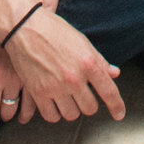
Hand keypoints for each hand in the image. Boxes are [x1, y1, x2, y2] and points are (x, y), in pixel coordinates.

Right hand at [0, 6, 124, 124]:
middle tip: (82, 93)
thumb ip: (99, 61)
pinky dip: (55, 112)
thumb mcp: (82, 41)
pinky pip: (52, 116)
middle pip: (90, 108)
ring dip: (72, 108)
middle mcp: (74, 78)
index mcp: (89, 63)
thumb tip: (114, 74)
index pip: (109, 92)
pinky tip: (54, 102)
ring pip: (72, 114)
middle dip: (88, 102)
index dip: (117, 106)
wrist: (25, 26)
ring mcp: (56, 87)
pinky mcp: (38, 93)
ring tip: (67, 95)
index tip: (119, 114)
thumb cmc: (54, 31)